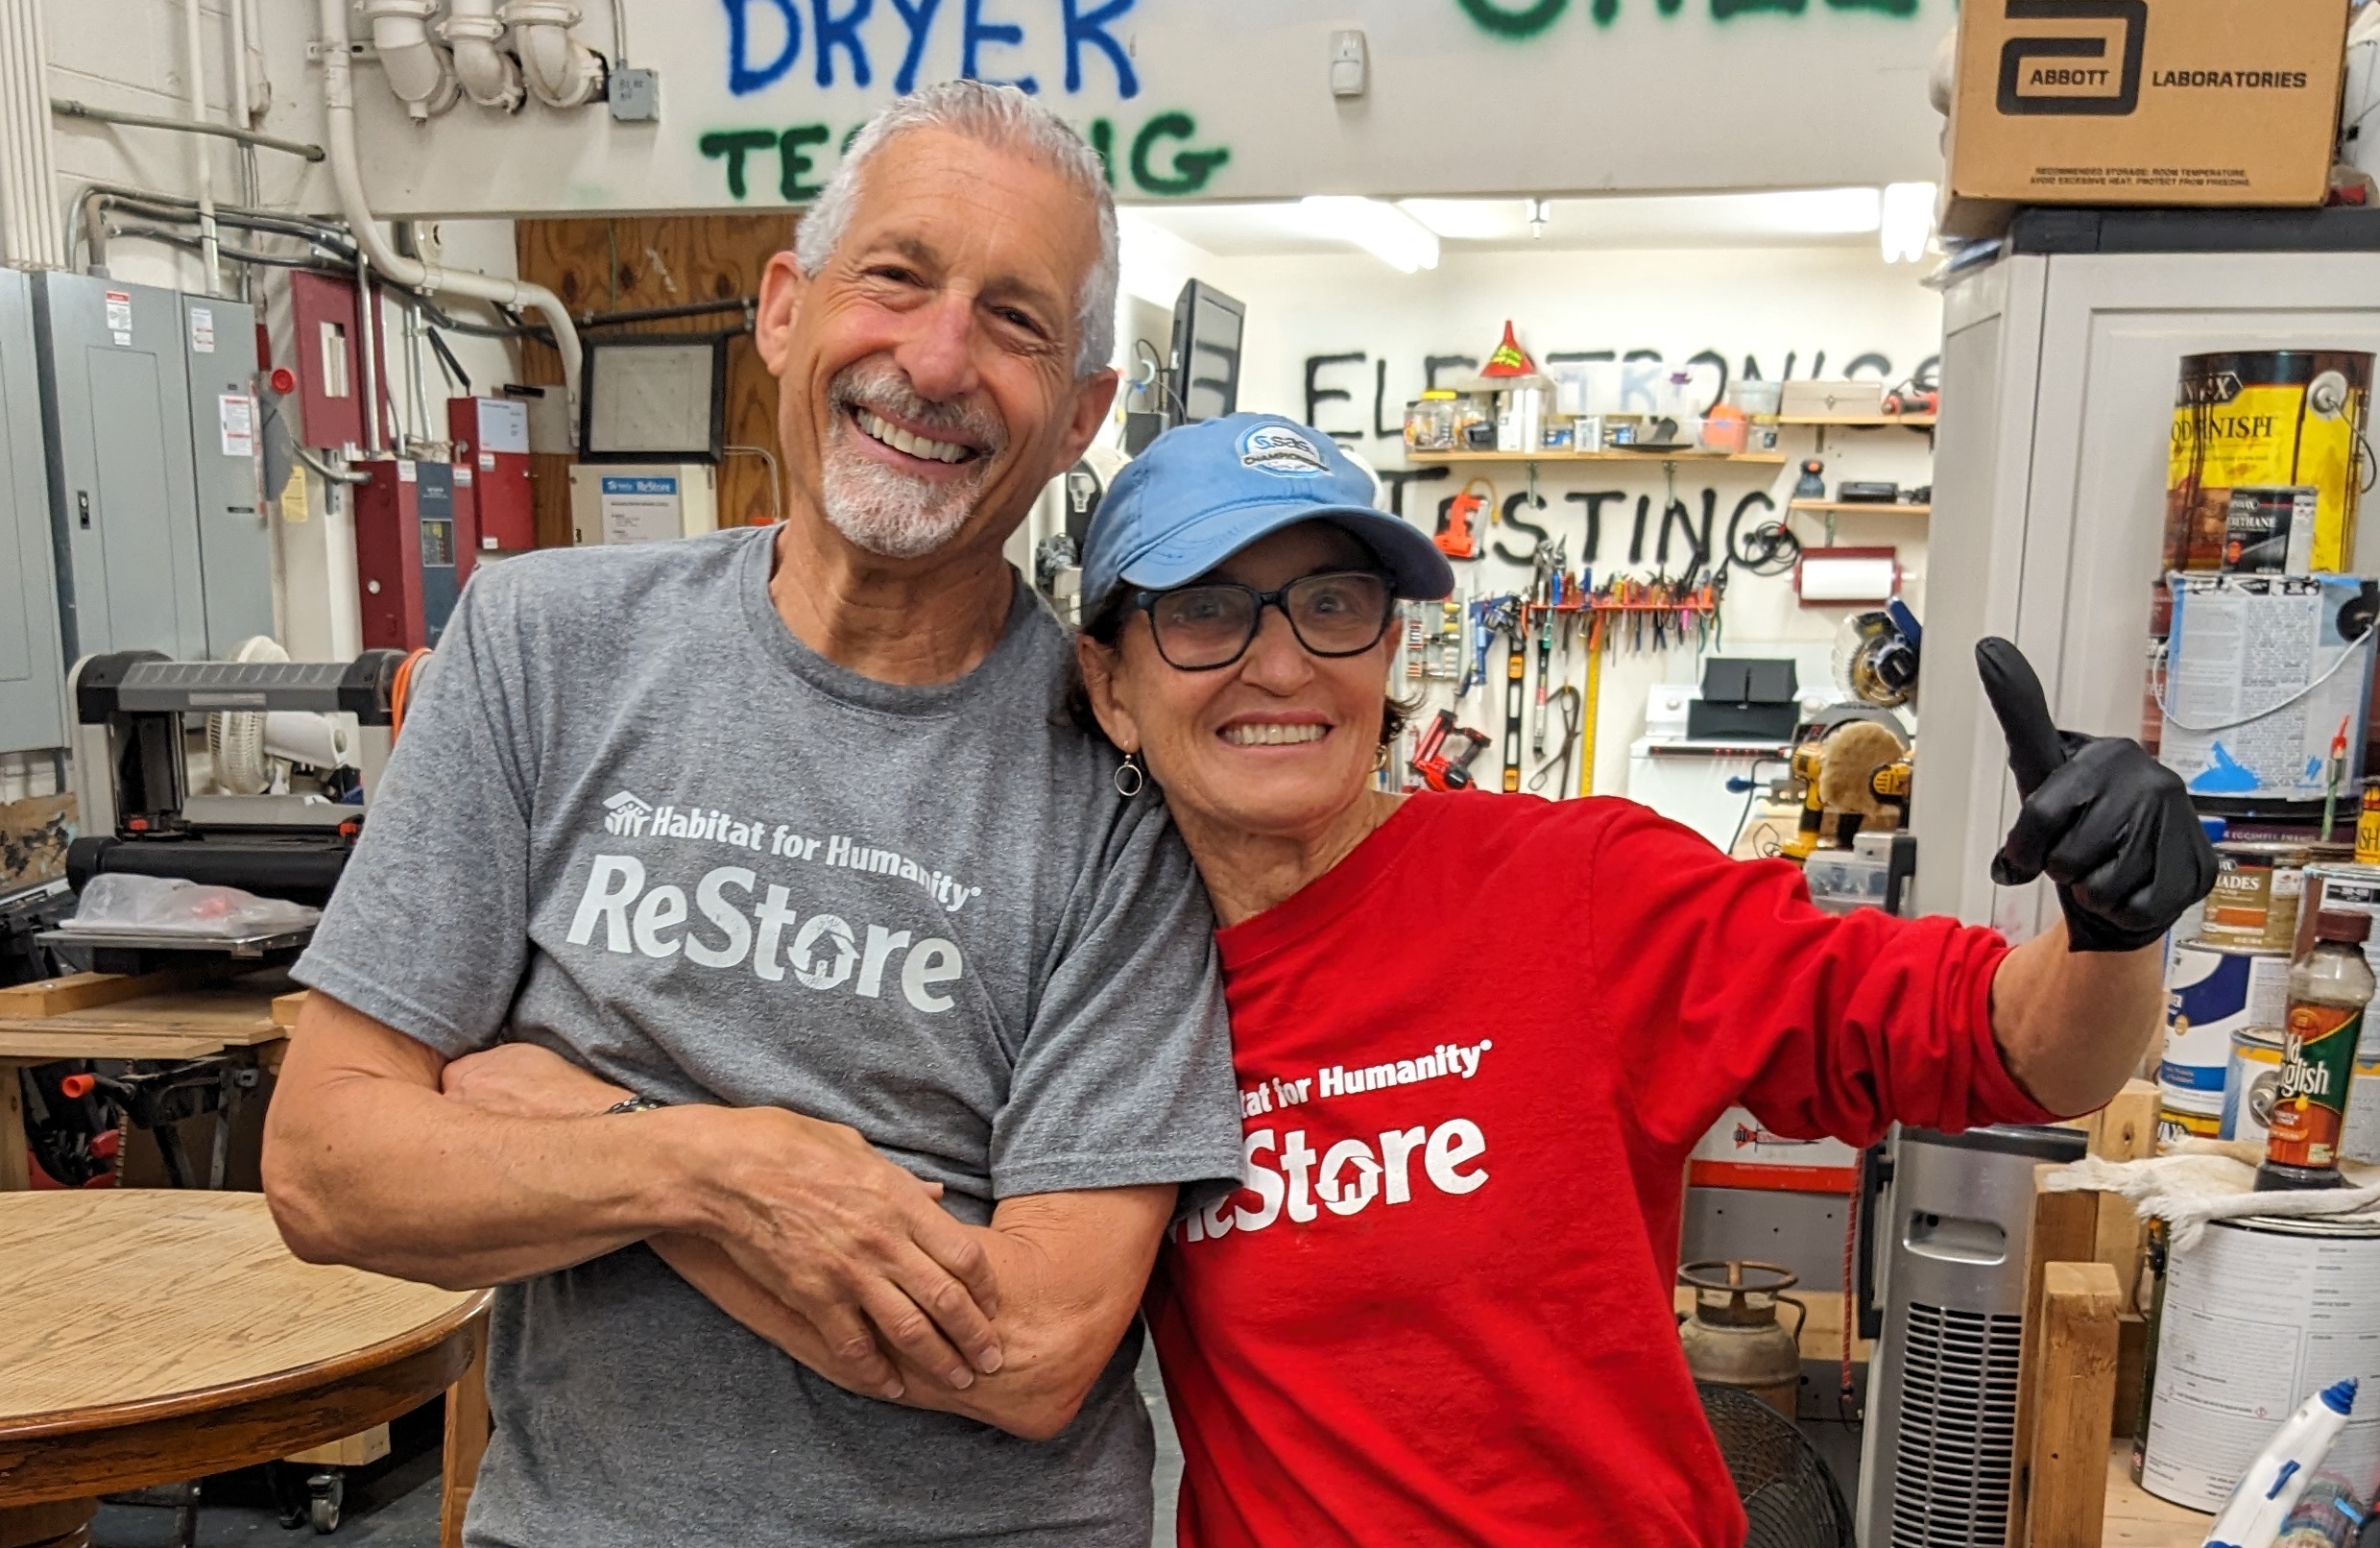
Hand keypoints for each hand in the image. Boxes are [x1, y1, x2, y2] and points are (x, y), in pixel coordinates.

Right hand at [440, 1046, 999, 1396]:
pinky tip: (891, 1386)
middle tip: (994, 1361)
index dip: (985, 1287)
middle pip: (947, 1300)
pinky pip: (852, 1345)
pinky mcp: (811, 1296)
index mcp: (898, 1198)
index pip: (963, 1253)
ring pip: (909, 1329)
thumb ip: (899, 1178)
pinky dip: (875, 1371)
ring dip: (940, 1361)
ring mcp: (847, 1272)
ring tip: (959, 1382)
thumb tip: (936, 1192)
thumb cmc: (785, 1144)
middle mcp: (882, 1240)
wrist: (720, 1171)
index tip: (995, 1305)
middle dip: (976, 1336)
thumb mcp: (853, 1145)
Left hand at [1978, 637, 2217, 951]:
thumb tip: (1989, 646)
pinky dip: (2120, 912)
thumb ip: (2018, 719)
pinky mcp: (2198, 868)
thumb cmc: (2078, 822)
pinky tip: (2131, 889)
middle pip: (2063, 859)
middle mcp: (2150, 782)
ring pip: (2097, 888)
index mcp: (2107, 757)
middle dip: (2057, 871)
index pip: (2043, 813)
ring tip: (2104, 870)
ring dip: (2089, 893)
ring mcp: (2178, 824)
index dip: (2024, 848)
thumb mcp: (2042, 771)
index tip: (2021, 853)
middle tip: (2077, 857)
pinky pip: (2131, 910)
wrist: (2131, 872)